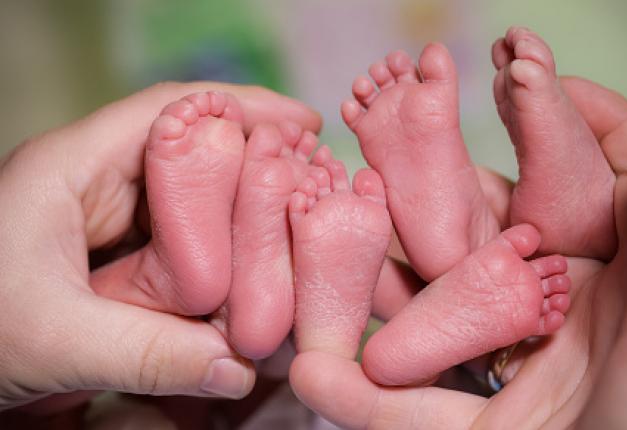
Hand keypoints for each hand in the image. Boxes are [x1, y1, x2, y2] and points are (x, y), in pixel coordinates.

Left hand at [0, 82, 320, 409]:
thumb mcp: (54, 341)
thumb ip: (149, 355)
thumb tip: (240, 370)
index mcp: (70, 169)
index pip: (165, 111)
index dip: (240, 108)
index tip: (301, 123)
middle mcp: (90, 181)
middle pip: (186, 150)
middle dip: (253, 159)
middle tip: (315, 174)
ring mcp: (100, 216)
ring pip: (186, 197)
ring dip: (238, 209)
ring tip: (294, 217)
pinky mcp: (107, 250)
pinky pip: (174, 238)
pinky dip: (214, 248)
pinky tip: (249, 264)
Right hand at [288, 81, 626, 428]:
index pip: (591, 173)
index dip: (558, 117)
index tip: (513, 73)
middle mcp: (568, 309)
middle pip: (495, 227)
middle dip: (445, 178)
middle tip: (397, 130)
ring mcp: (511, 364)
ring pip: (434, 303)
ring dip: (377, 278)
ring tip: (329, 231)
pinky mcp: (471, 426)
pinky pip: (405, 404)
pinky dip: (358, 394)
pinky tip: (314, 373)